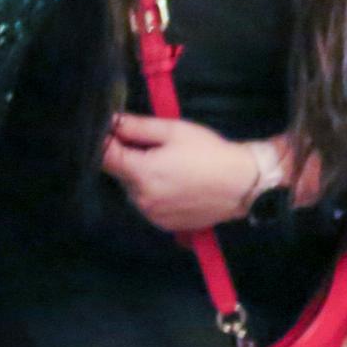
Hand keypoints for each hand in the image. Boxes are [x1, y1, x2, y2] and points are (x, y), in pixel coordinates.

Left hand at [102, 115, 274, 232]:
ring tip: (172, 166)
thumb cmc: (209, 152)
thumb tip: (111, 121)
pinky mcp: (164, 225)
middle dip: (130, 158)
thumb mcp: (174, 131)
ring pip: (134, 190)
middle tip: (158, 146)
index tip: (115, 131)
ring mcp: (152, 215)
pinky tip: (177, 183)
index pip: (105, 157)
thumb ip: (137, 126)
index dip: (106, 141)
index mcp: (141, 173)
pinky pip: (148, 205)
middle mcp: (141, 200)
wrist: (242, 185)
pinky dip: (155, 193)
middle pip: (120, 174)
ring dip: (142, 177)